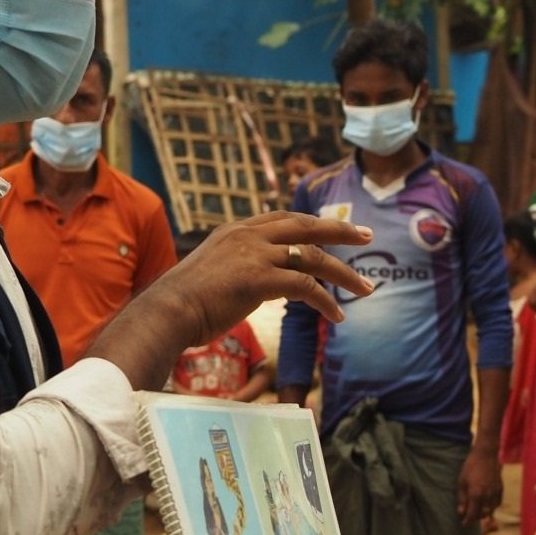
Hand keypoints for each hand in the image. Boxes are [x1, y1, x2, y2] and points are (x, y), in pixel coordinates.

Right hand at [152, 212, 373, 345]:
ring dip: (344, 274)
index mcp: (236, 230)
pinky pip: (306, 286)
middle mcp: (248, 235)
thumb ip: (235, 271)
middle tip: (368, 236)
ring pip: (313, 257)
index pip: (283, 219)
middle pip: (306, 225)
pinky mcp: (260, 278)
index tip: (335, 228)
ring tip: (367, 289)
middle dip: (341, 231)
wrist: (167, 312)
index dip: (312, 223)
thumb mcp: (212, 274)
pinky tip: (338, 316)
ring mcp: (254, 254)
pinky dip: (327, 301)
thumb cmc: (184, 304)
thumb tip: (249, 286)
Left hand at [456, 450, 502, 525]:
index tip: (463, 524)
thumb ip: (461, 498)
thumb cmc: (470, 467)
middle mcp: (487, 496)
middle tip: (469, 517)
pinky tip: (487, 505)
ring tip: (477, 512)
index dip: (467, 521)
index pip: (472, 514)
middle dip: (475, 518)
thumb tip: (461, 512)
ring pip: (491, 510)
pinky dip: (492, 507)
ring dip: (484, 514)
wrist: (486, 456)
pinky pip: (497, 503)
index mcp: (476, 494)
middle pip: (482, 514)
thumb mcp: (461, 482)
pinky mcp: (500, 489)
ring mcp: (495, 493)